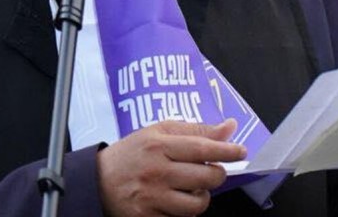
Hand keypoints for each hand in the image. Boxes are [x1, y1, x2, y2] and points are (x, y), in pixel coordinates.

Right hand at [97, 119, 246, 216]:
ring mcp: (151, 198)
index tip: (240, 152)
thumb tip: (229, 128)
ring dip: (201, 197)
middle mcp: (156, 171)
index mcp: (158, 145)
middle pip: (205, 178)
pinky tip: (175, 201)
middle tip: (212, 172)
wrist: (96, 181)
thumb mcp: (158, 133)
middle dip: (217, 175)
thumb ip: (195, 130)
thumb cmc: (131, 154)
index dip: (226, 151)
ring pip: (197, 204)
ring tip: (192, 189)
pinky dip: (184, 212)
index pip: (202, 148)